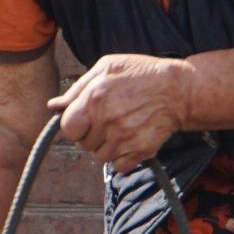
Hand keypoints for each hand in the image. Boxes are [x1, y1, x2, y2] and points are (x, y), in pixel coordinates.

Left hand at [51, 53, 191, 171]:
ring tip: (119, 131)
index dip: (74, 126)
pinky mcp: (140, 151)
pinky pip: (119, 166)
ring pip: (100, 157)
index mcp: (94, 99)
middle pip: (83, 145)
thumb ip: (78, 88)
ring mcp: (124, 138)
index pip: (68, 128)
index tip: (84, 121)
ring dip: (106, 147)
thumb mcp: (107, 68)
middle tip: (106, 123)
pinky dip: (121, 158)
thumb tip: (54, 106)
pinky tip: (129, 141)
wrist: (179, 90)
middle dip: (91, 136)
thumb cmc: (141, 73)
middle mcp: (107, 121)